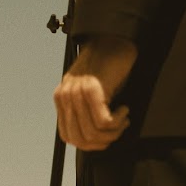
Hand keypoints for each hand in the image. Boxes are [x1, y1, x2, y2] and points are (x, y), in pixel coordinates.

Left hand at [54, 36, 136, 150]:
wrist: (113, 40)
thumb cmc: (106, 66)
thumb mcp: (89, 92)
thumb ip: (84, 111)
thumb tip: (94, 140)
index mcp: (62, 99)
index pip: (69, 137)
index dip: (90, 145)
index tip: (107, 137)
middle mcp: (65, 96)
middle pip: (81, 140)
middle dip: (104, 142)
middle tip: (118, 129)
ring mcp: (76, 93)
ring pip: (93, 133)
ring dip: (114, 132)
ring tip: (123, 118)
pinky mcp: (92, 89)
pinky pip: (104, 121)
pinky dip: (118, 121)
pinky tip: (124, 109)